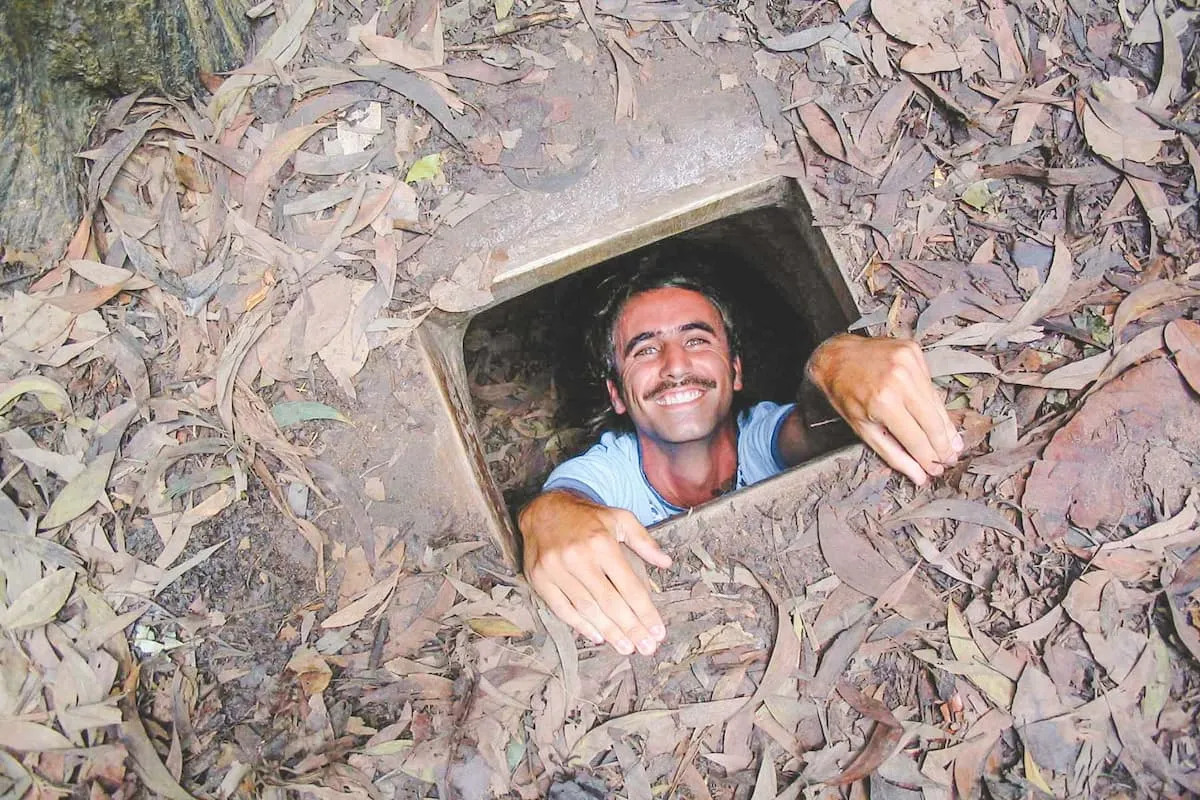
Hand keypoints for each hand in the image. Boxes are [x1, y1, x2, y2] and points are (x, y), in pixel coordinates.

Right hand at [519, 490, 671, 654]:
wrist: (543, 509)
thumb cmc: (587, 517)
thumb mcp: (620, 518)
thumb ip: (644, 541)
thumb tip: (665, 563)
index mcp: (602, 543)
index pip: (629, 586)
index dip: (645, 612)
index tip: (658, 632)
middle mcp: (578, 557)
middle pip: (610, 602)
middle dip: (631, 629)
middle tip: (646, 648)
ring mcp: (556, 569)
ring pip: (587, 609)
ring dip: (609, 632)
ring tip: (626, 647)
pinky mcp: (539, 578)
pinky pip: (562, 608)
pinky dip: (580, 625)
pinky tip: (597, 636)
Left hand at [807, 334, 961, 484]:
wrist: (835, 355)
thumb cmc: (844, 394)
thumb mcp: (862, 428)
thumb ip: (893, 454)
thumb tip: (919, 475)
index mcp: (883, 402)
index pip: (916, 438)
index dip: (929, 457)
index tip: (937, 469)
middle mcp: (899, 380)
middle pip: (932, 422)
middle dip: (942, 445)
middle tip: (950, 460)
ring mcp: (909, 363)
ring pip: (936, 404)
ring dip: (945, 427)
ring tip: (953, 445)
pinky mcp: (914, 352)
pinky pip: (931, 385)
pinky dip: (935, 404)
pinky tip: (940, 419)